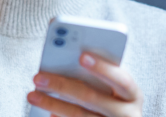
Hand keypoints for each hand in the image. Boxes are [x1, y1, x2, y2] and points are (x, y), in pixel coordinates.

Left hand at [27, 52, 142, 116]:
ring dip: (52, 105)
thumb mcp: (112, 88)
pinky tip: (48, 113)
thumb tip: (64, 54)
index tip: (81, 56)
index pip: (121, 79)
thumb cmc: (111, 100)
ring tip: (32, 95)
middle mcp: (128, 115)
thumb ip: (95, 74)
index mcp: (133, 95)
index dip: (103, 67)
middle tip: (38, 77)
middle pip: (92, 98)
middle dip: (62, 86)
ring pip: (80, 115)